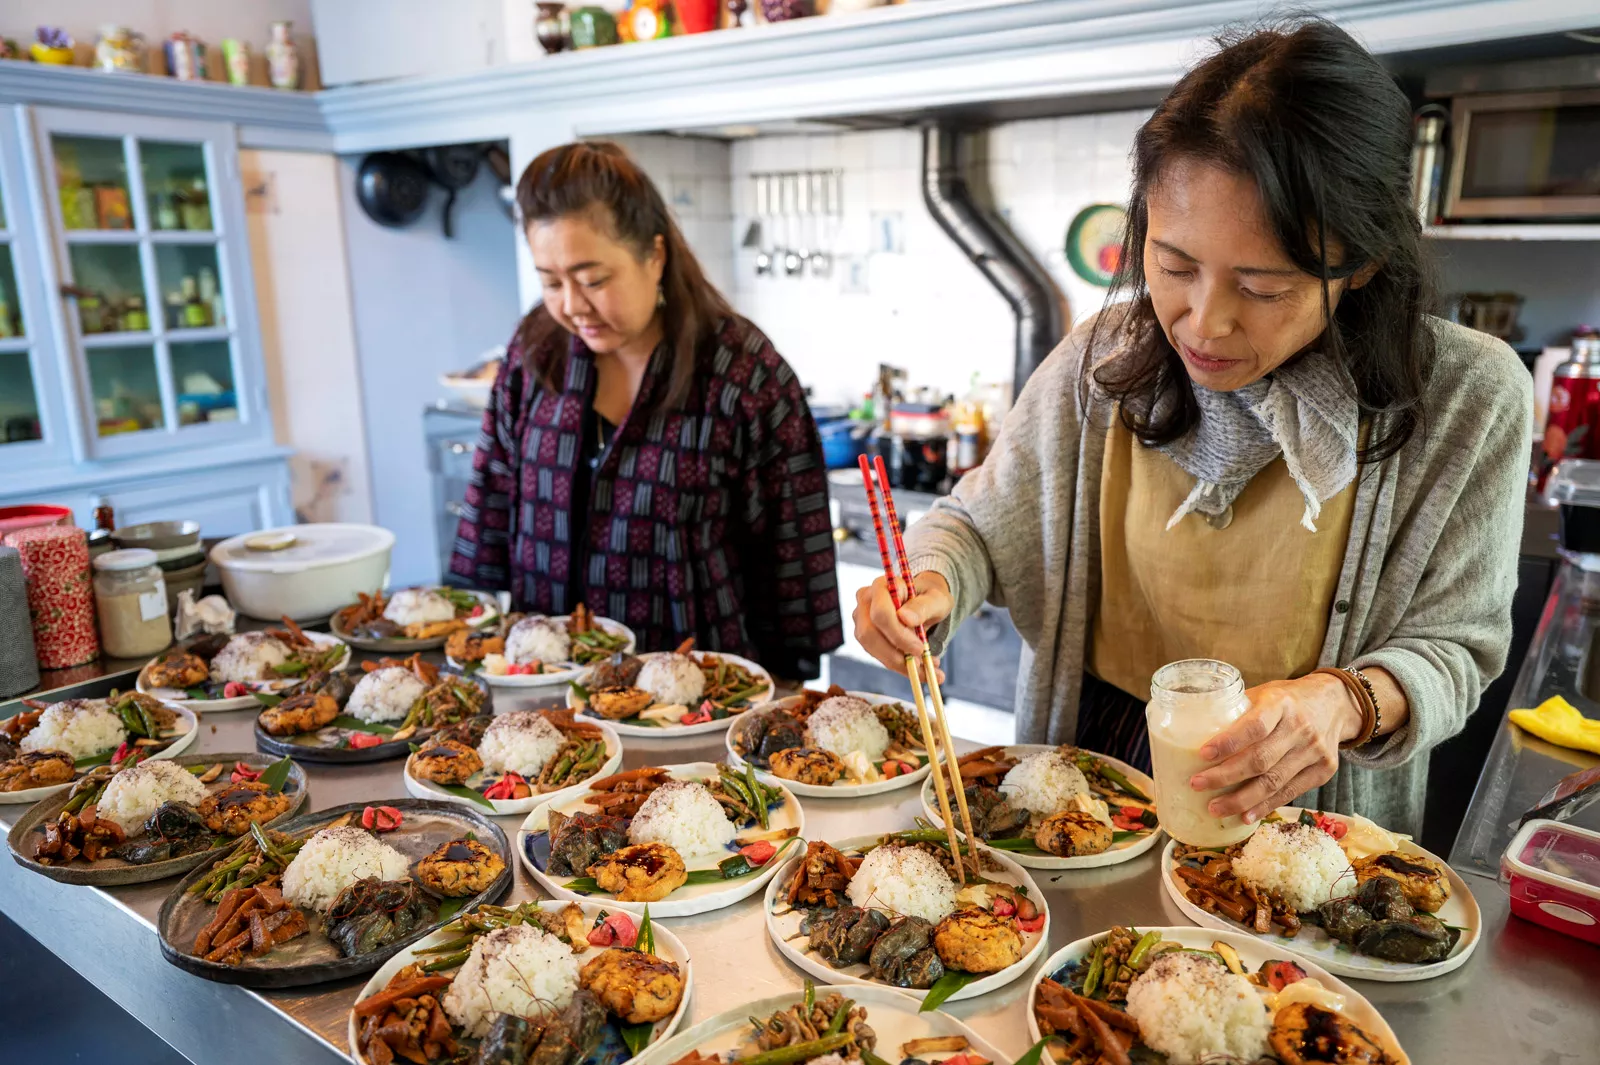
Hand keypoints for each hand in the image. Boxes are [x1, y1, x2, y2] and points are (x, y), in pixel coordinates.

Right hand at [852, 571, 951, 678]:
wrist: (924, 602)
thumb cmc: (930, 598)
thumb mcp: (937, 599)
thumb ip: (923, 607)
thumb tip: (906, 618)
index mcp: (881, 586)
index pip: (881, 613)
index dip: (898, 634)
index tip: (920, 649)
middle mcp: (866, 601)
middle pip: (870, 633)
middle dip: (895, 654)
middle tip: (922, 665)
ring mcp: (862, 619)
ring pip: (872, 648)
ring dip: (898, 664)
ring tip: (925, 669)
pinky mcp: (865, 636)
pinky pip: (878, 655)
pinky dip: (898, 665)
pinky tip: (918, 667)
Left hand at [1188, 673, 1363, 823]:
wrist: (1334, 703)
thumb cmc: (1286, 700)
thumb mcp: (1264, 693)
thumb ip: (1236, 710)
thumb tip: (1191, 730)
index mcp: (1281, 704)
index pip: (1255, 726)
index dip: (1229, 742)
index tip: (1202, 754)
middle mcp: (1300, 728)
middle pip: (1261, 760)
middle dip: (1225, 776)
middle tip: (1197, 785)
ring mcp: (1315, 751)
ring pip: (1274, 782)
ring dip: (1241, 799)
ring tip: (1215, 808)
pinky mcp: (1324, 771)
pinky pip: (1290, 793)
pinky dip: (1265, 806)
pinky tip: (1245, 815)